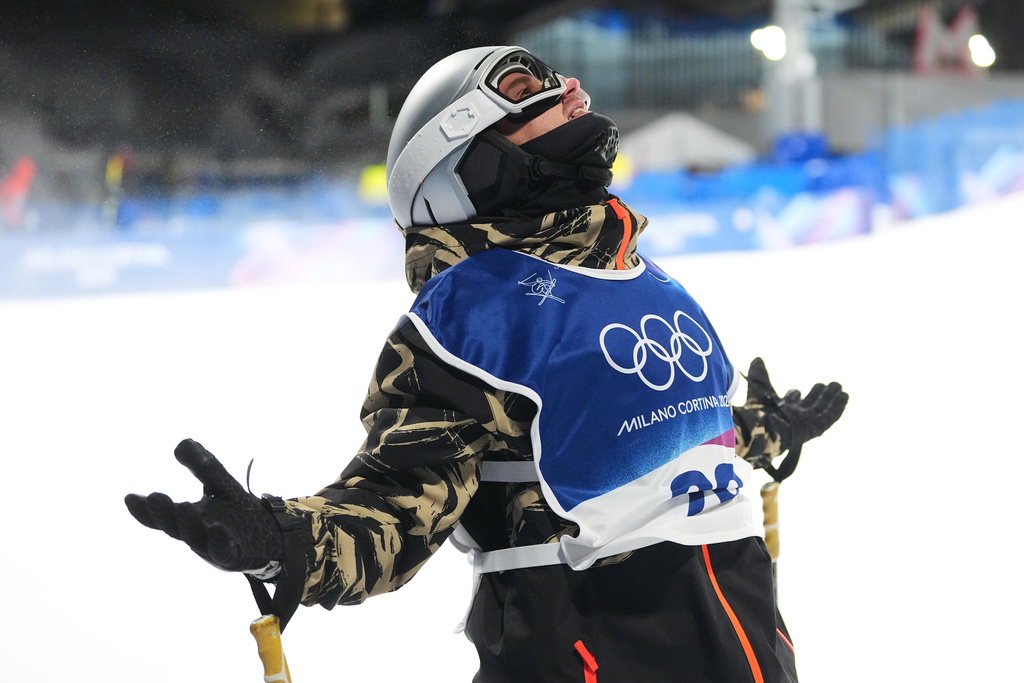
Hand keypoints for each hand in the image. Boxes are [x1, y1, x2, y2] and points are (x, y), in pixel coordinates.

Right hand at [125, 439, 283, 571]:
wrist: (271, 535)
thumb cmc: (237, 512)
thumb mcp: (221, 485)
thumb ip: (204, 466)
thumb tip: (184, 442)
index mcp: (187, 518)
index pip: (163, 515)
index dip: (145, 509)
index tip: (130, 497)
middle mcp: (195, 534)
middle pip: (175, 526)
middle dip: (164, 513)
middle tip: (154, 497)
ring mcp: (212, 547)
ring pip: (196, 538)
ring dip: (189, 523)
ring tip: (185, 506)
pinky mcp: (233, 555)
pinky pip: (223, 550)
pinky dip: (219, 541)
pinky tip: (218, 529)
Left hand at [745, 357, 847, 449]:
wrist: (765, 426)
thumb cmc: (759, 410)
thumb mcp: (759, 387)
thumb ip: (759, 374)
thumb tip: (757, 358)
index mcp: (780, 411)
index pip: (791, 402)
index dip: (793, 395)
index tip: (794, 392)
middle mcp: (794, 418)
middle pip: (810, 405)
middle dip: (819, 394)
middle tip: (827, 384)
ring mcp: (806, 424)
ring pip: (822, 409)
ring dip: (831, 398)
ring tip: (838, 386)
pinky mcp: (816, 429)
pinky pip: (830, 417)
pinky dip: (838, 407)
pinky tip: (844, 396)